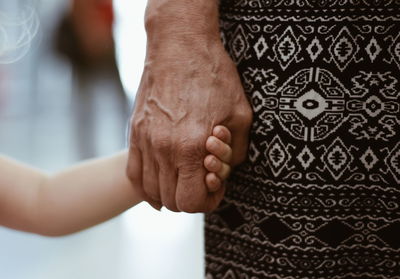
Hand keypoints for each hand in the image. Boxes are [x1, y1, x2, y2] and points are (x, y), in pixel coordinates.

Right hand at [127, 0, 251, 212]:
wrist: (179, 45)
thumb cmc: (214, 76)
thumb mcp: (240, 115)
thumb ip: (236, 153)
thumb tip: (224, 173)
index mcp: (191, 147)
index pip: (191, 202)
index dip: (208, 202)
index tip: (215, 187)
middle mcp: (162, 149)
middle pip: (172, 201)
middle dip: (192, 198)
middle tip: (203, 181)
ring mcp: (144, 141)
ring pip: (151, 190)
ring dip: (171, 193)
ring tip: (184, 178)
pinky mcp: (134, 132)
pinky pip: (133, 173)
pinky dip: (146, 186)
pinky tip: (159, 184)